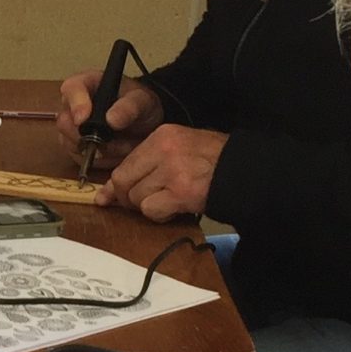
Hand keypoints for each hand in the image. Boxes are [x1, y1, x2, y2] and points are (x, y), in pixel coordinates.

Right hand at [53, 71, 163, 166]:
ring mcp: (72, 128)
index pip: (71, 88)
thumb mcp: (143, 101)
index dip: (75, 103)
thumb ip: (129, 106)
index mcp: (89, 84)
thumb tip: (111, 120)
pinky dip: (100, 160)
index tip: (84, 120)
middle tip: (111, 140)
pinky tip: (116, 153)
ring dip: (98, 149)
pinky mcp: (76, 148)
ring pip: (70, 143)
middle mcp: (74, 105)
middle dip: (86, 135)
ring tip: (123, 146)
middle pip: (64, 122)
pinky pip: (80, 158)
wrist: (146, 127)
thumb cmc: (142, 106)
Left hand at [102, 123, 225, 219]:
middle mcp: (163, 150)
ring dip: (148, 207)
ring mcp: (172, 171)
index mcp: (161, 136)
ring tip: (168, 201)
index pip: (124, 163)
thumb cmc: (211, 161)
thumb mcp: (178, 148)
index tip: (109, 197)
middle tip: (145, 203)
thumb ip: (145, 164)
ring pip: (136, 198)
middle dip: (127, 199)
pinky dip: (160, 215)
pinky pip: (152, 210)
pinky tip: (175, 209)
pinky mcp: (181, 193)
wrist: (243, 172)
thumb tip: (107, 191)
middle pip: (123, 182)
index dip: (115, 185)